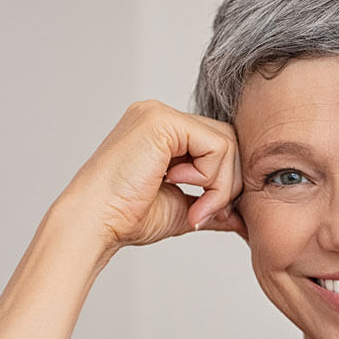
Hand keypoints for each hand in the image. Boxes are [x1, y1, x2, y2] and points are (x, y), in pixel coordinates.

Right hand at [57, 100, 245, 252]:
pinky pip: (216, 145)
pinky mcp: (162, 121)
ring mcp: (160, 115)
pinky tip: (181, 188)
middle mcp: (161, 117)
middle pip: (229, 140)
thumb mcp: (183, 209)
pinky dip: (210, 177)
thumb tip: (243, 217)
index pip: (219, 146)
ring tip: (193, 207)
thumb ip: (213, 204)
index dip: (225, 182)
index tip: (209, 214)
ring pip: (227, 143)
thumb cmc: (127, 218)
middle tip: (205, 213)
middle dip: (228, 184)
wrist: (95, 223)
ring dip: (220, 185)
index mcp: (163, 133)